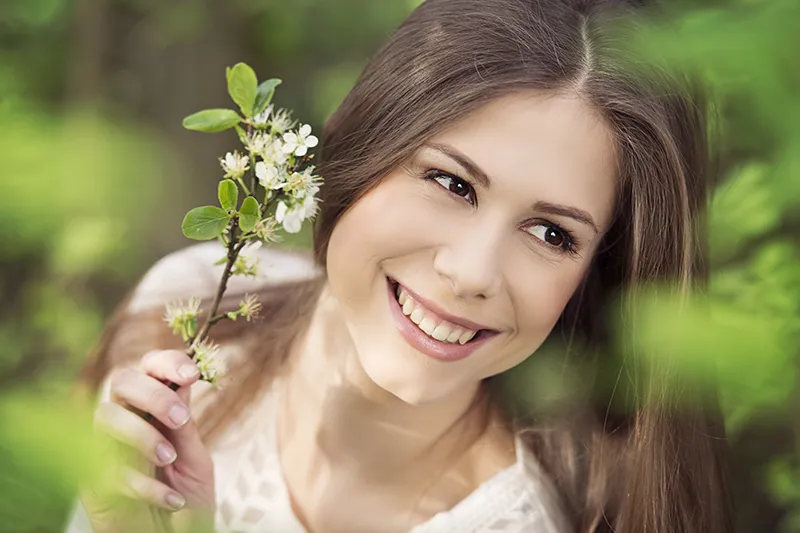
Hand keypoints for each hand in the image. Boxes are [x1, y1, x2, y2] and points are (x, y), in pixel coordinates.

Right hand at [82, 349, 215, 532]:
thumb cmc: (185, 502)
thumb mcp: (195, 461)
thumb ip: (185, 427)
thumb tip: (182, 381)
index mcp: (154, 413)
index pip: (149, 370)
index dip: (165, 362)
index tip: (191, 372)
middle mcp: (126, 423)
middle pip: (121, 381)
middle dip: (153, 393)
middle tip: (180, 418)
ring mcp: (104, 450)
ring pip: (104, 415)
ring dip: (141, 434)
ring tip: (169, 459)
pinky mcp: (91, 482)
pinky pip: (103, 466)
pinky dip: (141, 483)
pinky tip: (169, 498)